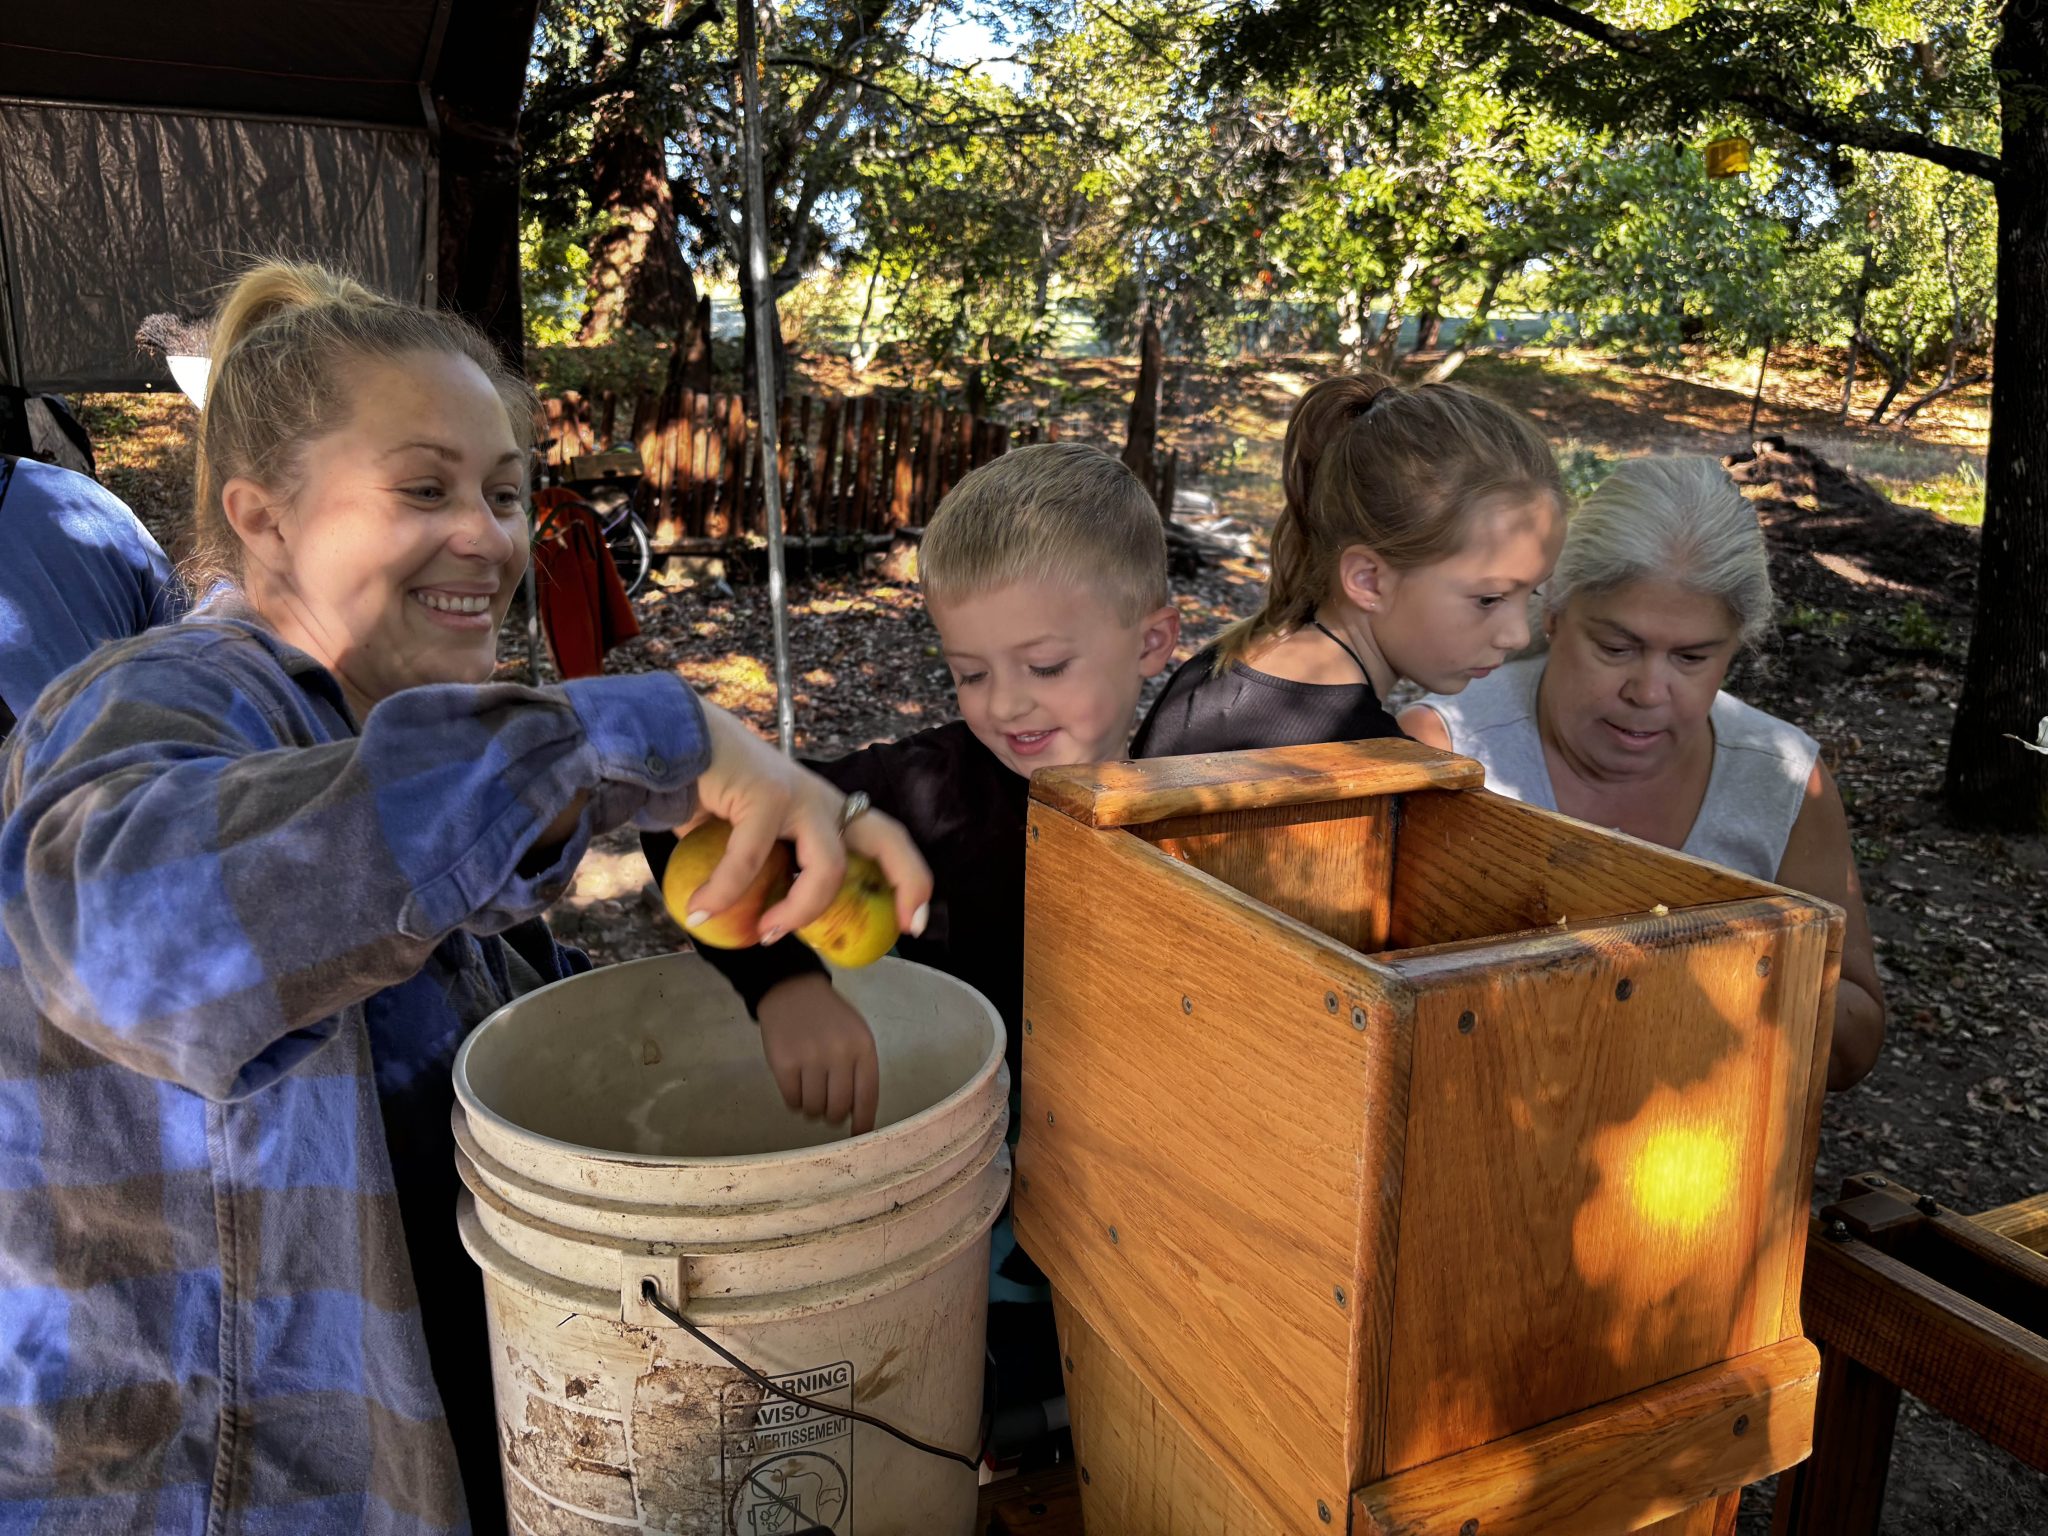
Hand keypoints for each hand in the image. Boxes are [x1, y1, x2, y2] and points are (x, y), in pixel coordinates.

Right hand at [681, 703, 932, 941]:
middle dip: (907, 883)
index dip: (907, 880)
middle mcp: (822, 800)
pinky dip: (724, 892)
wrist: (668, 738)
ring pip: (827, 866)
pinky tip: (701, 909)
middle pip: (887, 838)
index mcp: (824, 811)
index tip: (912, 924)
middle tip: (902, 928)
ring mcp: (799, 794)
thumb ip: (758, 874)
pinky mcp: (767, 794)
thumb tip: (754, 925)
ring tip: (766, 935)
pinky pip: (750, 860)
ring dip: (798, 911)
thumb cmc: (706, 793)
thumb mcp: (741, 842)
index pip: (883, 840)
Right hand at [756, 975, 880, 1133]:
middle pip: (838, 1108)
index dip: (863, 1122)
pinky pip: (792, 1101)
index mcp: (863, 1047)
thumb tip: (856, 1115)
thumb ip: (860, 1070)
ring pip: (814, 1109)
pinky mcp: (783, 1063)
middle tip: (827, 1109)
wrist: (792, 991)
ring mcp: (810, 1059)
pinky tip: (796, 1086)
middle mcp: (838, 1054)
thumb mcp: (855, 1036)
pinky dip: (794, 1101)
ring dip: (812, 1109)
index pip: (867, 1096)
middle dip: (833, 1116)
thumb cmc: (829, 1018)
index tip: (859, 1136)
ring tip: (810, 1092)